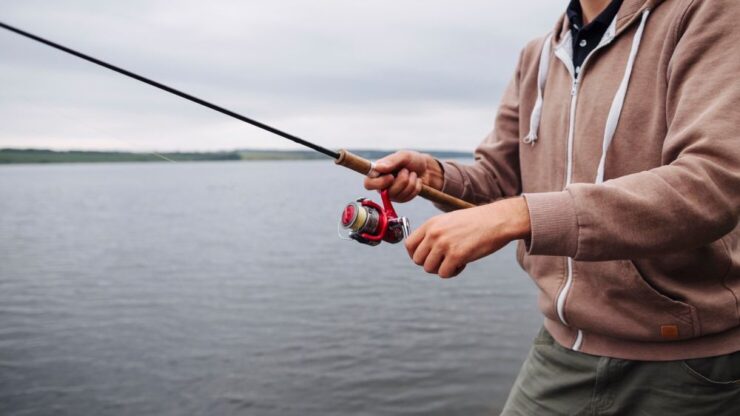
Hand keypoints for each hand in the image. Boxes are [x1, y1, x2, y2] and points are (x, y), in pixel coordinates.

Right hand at [363, 150, 443, 201]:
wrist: (426, 168)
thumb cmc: (412, 160)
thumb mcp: (403, 156)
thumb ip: (391, 161)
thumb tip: (378, 168)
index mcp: (378, 173)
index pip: (368, 184)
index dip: (379, 183)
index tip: (391, 177)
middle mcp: (382, 185)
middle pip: (387, 192)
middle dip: (402, 181)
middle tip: (406, 171)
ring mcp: (392, 193)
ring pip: (399, 195)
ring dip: (410, 182)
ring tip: (412, 174)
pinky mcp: (402, 199)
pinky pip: (408, 197)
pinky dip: (415, 187)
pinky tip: (416, 181)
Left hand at [405, 197, 530, 277]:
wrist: (498, 220)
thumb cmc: (476, 222)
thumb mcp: (449, 221)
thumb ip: (434, 234)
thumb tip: (423, 254)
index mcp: (431, 224)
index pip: (409, 245)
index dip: (416, 255)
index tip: (427, 258)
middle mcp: (434, 233)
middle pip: (418, 260)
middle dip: (430, 264)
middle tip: (445, 260)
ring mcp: (444, 244)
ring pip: (429, 269)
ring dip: (442, 268)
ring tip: (456, 260)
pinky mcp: (456, 255)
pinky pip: (444, 273)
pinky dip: (453, 272)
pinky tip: (464, 263)